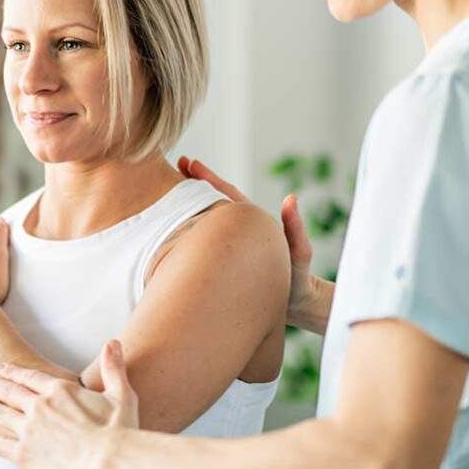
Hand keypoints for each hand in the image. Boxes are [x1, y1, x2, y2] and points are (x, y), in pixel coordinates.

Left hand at [0, 340, 137, 468]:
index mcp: (59, 391)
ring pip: (0, 413)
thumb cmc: (118, 429)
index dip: (13, 371)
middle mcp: (39, 406)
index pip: (29, 377)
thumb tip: (113, 343)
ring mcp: (29, 430)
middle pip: (10, 390)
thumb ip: (113, 367)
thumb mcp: (120, 393)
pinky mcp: (24, 455)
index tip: (1, 367)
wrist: (108, 460)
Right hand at [178, 156, 319, 328]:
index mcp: (252, 223)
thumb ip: (295, 228)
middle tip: (178, 164)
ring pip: (207, 220)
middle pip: (213, 201)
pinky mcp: (225, 260)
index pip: (227, 196)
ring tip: (169, 190)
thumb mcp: (300, 252)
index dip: (209, 179)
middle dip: (195, 183)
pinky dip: (190, 229)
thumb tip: (290, 198)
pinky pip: (204, 242)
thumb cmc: (300, 278)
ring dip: (189, 206)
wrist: (298, 304)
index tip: (191, 163)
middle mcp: (239, 231)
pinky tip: (173, 229)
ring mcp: (231, 245)